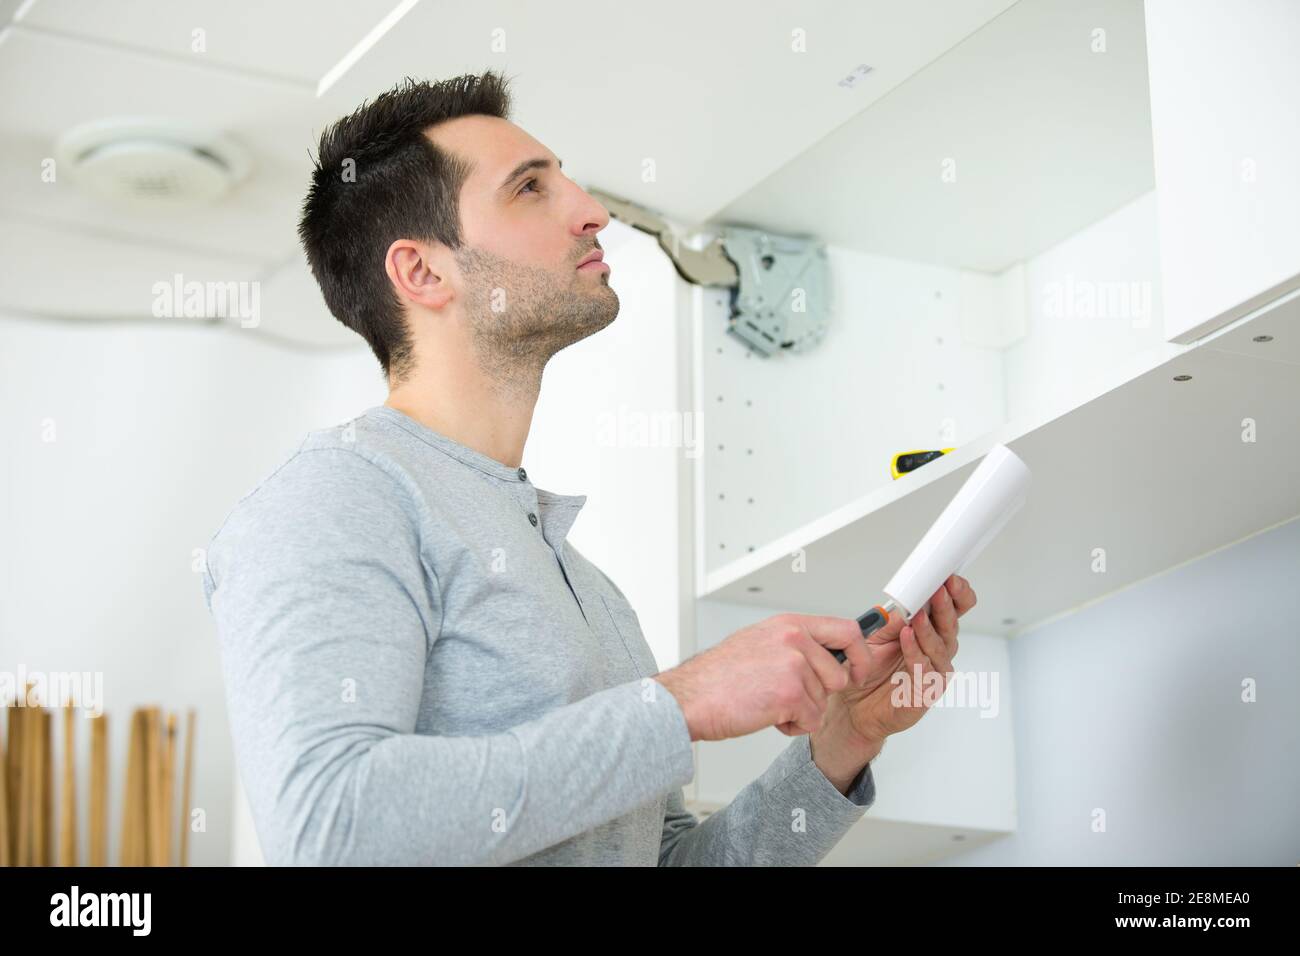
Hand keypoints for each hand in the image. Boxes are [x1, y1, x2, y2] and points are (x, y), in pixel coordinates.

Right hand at [654, 613, 871, 741]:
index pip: (846, 630)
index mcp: (788, 624)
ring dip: (799, 711)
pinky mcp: (791, 693)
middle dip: (819, 694)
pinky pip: (811, 720)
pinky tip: (766, 715)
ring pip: (822, 702)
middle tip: (790, 698)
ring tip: (766, 702)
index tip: (859, 670)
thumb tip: (822, 653)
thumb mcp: (758, 643)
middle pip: (838, 675)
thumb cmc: (716, 678)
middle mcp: (794, 639)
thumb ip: (792, 644)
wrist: (689, 698)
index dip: (860, 655)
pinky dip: (791, 726)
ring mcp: (794, 664)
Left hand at [812, 575, 976, 776]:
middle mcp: (937, 651)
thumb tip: (909, 594)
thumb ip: (896, 617)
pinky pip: (922, 669)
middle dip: (946, 606)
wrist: (854, 706)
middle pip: (950, 625)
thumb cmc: (869, 670)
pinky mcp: (925, 692)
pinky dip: (915, 652)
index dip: (958, 595)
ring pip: (939, 647)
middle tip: (941, 588)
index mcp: (931, 633)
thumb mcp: (878, 634)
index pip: (954, 610)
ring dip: (929, 628)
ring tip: (918, 614)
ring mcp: (934, 672)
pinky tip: (907, 638)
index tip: (951, 578)